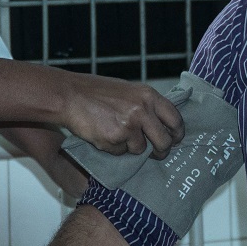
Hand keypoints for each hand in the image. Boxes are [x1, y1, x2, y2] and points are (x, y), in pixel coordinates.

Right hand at [55, 73, 183, 156]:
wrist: (69, 95)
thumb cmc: (95, 93)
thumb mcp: (128, 92)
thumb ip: (146, 106)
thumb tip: (161, 126)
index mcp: (148, 95)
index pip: (175, 119)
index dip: (177, 134)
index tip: (174, 140)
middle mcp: (143, 109)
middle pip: (164, 141)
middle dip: (161, 151)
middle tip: (155, 153)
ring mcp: (130, 125)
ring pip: (140, 149)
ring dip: (129, 147)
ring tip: (114, 133)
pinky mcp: (115, 138)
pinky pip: (121, 152)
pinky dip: (113, 148)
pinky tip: (102, 134)